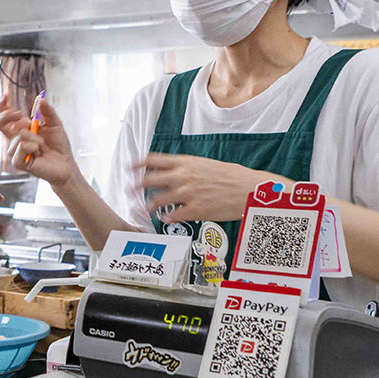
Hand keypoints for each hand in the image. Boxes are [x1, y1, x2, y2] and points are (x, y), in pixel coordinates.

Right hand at [0, 93, 75, 187]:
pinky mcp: (18, 162)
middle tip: (27, 119)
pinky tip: (38, 153)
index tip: (6, 96)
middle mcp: (14, 139)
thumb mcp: (55, 124)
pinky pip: (22, 147)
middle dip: (11, 115)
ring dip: (35, 138)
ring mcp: (14, 151)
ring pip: (19, 136)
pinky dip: (34, 147)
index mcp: (20, 129)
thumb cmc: (58, 145)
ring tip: (42, 146)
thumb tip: (42, 99)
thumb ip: (48, 112)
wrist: (65, 163)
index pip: (4, 117)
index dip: (1, 106)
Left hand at [140, 154, 282, 223]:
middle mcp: (182, 176)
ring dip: (149, 205)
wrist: (249, 188)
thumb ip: (187, 168)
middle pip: (149, 179)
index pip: (153, 159)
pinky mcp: (195, 210)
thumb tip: (173, 171)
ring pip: (157, 200)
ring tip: (147, 208)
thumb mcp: (206, 164)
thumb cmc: (232, 176)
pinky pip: (172, 216)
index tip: (129, 167)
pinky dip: (166, 217)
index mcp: (186, 162)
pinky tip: (166, 218)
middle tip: (129, 190)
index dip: (138, 163)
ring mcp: (187, 194)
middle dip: (136, 185)